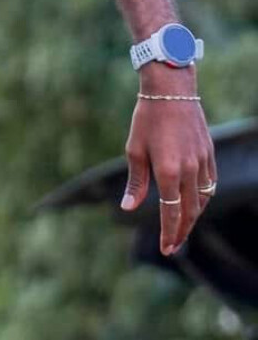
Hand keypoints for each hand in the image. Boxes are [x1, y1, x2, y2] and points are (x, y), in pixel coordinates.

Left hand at [121, 80, 216, 254]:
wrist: (171, 90)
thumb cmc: (146, 119)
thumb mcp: (134, 151)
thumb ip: (136, 183)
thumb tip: (128, 208)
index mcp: (168, 171)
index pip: (171, 213)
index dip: (169, 233)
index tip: (166, 249)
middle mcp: (190, 169)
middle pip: (190, 211)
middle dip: (182, 232)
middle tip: (173, 247)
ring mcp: (203, 161)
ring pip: (203, 200)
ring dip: (193, 218)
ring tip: (182, 230)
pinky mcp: (209, 153)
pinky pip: (210, 183)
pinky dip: (203, 199)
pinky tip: (195, 204)